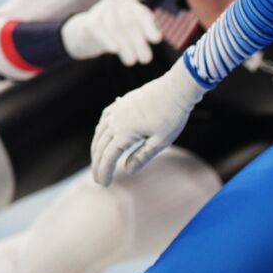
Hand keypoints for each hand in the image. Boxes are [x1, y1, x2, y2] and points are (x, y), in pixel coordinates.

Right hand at [61, 0, 163, 64]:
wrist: (87, 32)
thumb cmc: (118, 33)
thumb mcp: (133, 28)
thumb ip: (145, 30)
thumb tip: (157, 36)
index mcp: (129, 3)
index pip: (141, 14)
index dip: (149, 26)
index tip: (157, 40)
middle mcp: (115, 2)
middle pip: (129, 22)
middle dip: (139, 42)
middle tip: (146, 60)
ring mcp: (100, 10)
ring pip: (114, 27)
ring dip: (125, 46)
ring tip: (131, 61)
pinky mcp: (89, 21)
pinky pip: (99, 30)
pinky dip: (107, 40)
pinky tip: (114, 50)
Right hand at [91, 59, 204, 184]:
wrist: (176, 88)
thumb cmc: (172, 116)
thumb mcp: (161, 141)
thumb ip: (143, 156)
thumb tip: (127, 171)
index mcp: (125, 132)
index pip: (108, 157)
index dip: (104, 172)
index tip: (104, 184)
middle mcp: (116, 120)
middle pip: (100, 146)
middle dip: (98, 164)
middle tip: (98, 179)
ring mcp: (117, 110)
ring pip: (99, 133)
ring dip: (97, 149)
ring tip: (99, 161)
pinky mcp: (122, 103)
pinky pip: (104, 119)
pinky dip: (100, 131)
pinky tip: (102, 137)